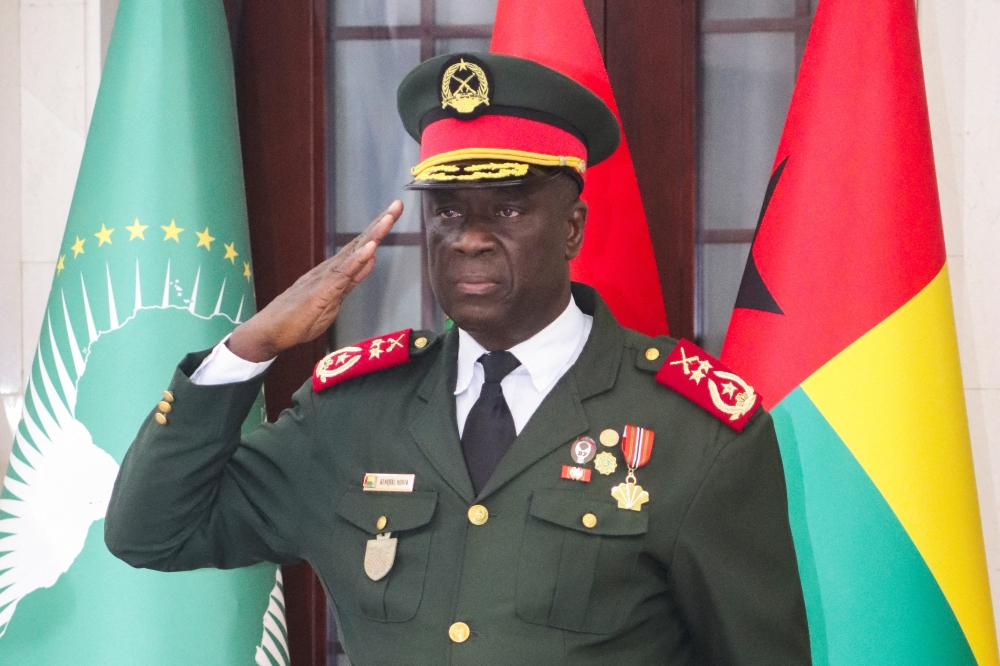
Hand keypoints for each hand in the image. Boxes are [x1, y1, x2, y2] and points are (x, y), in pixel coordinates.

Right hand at [227, 201, 402, 361]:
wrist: (269, 331)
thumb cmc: (297, 319)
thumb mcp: (334, 299)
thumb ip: (352, 279)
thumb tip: (370, 259)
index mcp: (334, 271)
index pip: (360, 247)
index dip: (377, 230)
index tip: (392, 214)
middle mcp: (330, 269)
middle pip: (359, 243)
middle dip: (379, 224)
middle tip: (397, 205)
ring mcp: (325, 278)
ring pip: (353, 253)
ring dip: (372, 235)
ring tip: (388, 219)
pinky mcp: (321, 291)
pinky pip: (342, 274)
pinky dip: (357, 260)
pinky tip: (370, 248)